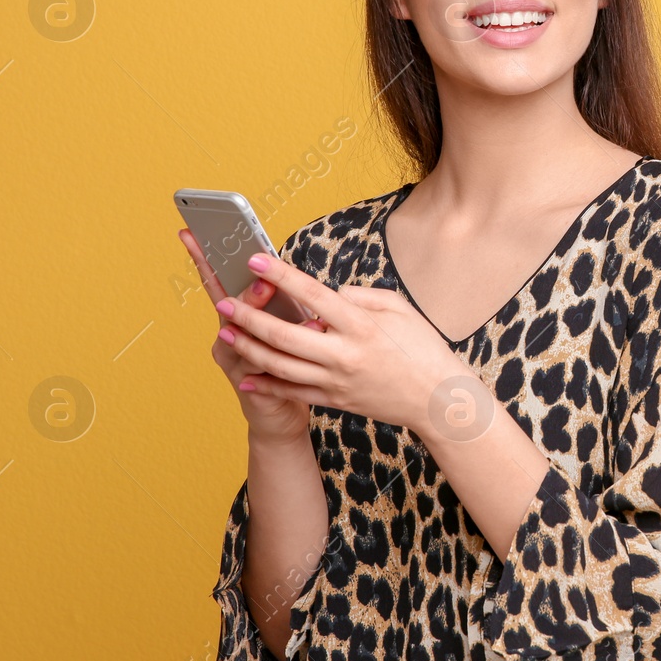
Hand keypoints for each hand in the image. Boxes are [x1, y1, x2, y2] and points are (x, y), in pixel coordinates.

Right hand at [177, 229, 326, 442]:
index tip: (194, 230)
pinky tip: (307, 330)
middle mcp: (228, 336)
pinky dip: (279, 347)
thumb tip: (278, 270)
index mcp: (238, 317)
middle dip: (229, 276)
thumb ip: (278, 302)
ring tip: (267, 285)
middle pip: (224, 301)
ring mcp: (235, 360)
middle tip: (244, 258)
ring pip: (240, 332)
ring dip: (253, 308)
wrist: (281, 414)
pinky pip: (261, 364)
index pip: (220, 280)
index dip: (206, 256)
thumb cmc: (286, 362)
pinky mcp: (248, 384)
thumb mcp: (282, 324)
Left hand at [210, 251, 473, 432]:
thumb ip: (359, 297)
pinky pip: (293, 392)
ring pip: (282, 366)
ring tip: (226, 333)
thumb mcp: (399, 309)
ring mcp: (338, 381)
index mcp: (362, 326)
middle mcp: (345, 354)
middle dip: (250, 317)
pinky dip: (267, 384)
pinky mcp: (336, 401)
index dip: (281, 276)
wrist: (438, 399)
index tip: (255, 259)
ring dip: (249, 348)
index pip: (313, 295)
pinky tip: (246, 375)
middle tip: (223, 301)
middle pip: (286, 335)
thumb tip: (326, 294)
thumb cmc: (422, 348)